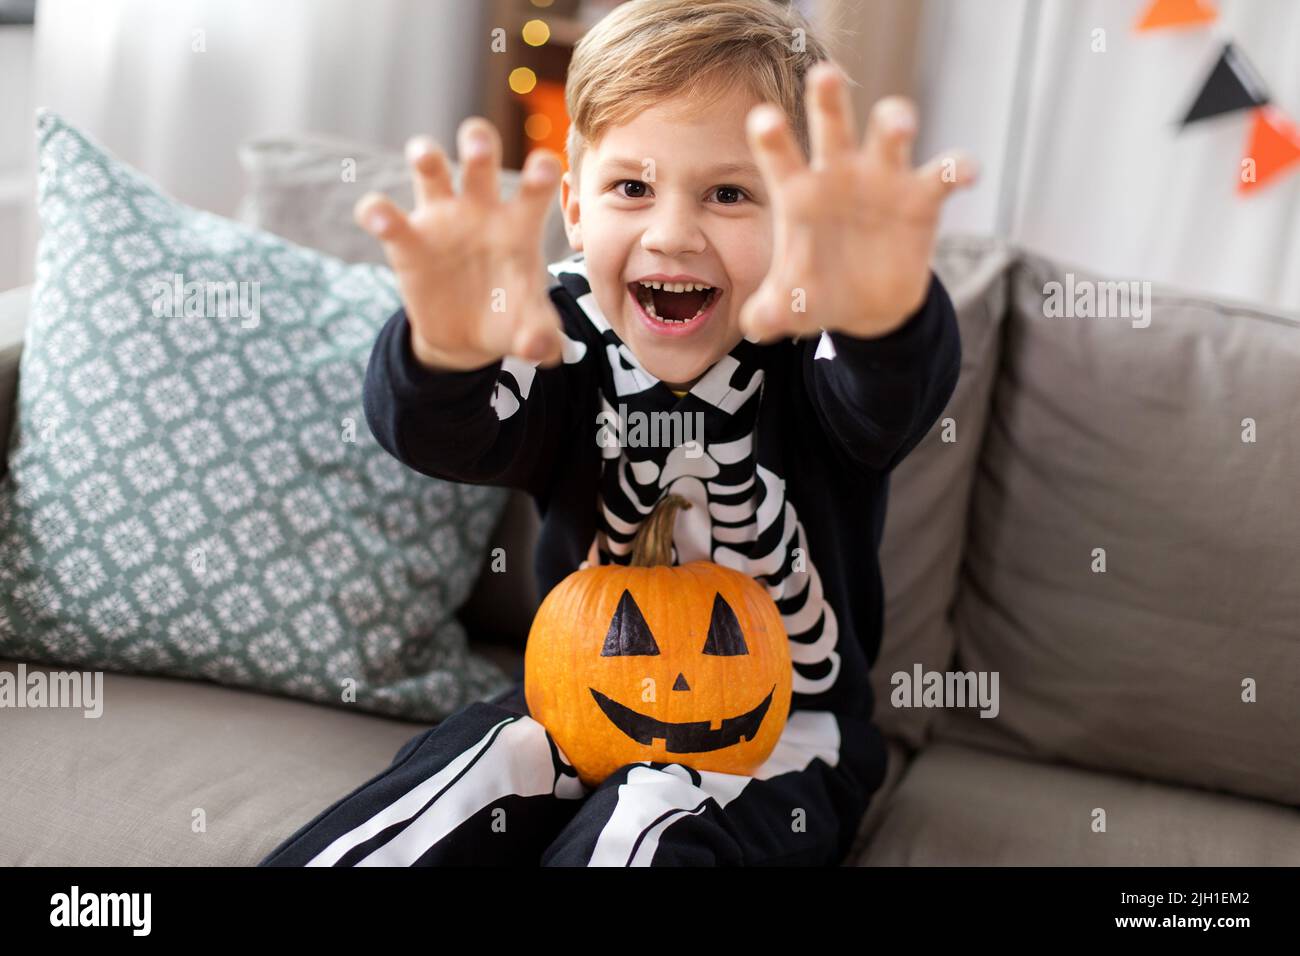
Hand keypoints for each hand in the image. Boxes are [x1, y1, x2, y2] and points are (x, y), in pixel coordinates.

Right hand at [354, 117, 566, 371]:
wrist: (466, 339)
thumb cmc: (507, 319)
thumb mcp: (528, 330)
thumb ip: (540, 335)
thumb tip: (543, 350)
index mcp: (518, 224)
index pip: (535, 186)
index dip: (541, 172)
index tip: (544, 167)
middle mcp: (480, 210)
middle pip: (479, 159)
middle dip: (477, 142)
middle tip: (476, 142)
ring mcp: (441, 219)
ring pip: (430, 170)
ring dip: (424, 155)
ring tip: (423, 157)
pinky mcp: (407, 241)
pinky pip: (386, 216)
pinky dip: (377, 211)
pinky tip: (380, 217)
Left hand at [738, 62, 976, 343]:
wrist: (866, 306)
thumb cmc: (817, 293)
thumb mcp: (791, 309)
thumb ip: (769, 312)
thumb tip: (757, 324)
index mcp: (799, 193)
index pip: (780, 157)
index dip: (772, 138)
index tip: (764, 119)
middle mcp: (839, 174)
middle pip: (832, 125)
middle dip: (829, 99)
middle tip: (825, 74)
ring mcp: (882, 180)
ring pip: (889, 135)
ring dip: (895, 122)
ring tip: (898, 125)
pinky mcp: (921, 197)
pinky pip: (943, 172)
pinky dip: (956, 167)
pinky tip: (964, 172)